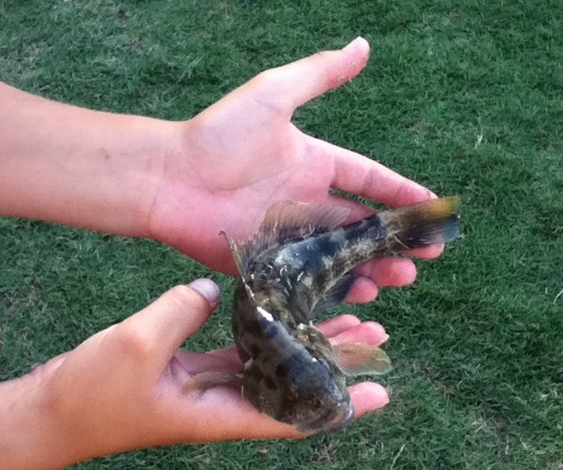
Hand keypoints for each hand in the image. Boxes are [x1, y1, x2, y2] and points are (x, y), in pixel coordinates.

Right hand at [40, 279, 388, 459]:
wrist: (53, 411)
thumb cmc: (93, 394)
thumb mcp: (138, 344)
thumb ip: (184, 310)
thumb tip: (217, 288)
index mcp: (220, 414)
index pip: (294, 415)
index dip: (339, 406)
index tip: (381, 393)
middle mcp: (224, 403)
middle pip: (294, 385)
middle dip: (336, 363)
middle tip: (377, 335)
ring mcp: (209, 385)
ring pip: (273, 363)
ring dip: (308, 343)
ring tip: (349, 317)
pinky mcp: (192, 367)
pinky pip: (241, 349)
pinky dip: (265, 331)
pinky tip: (282, 308)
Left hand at [149, 38, 441, 303]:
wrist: (170, 179)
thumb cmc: (218, 136)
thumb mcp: (272, 95)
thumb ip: (318, 74)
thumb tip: (363, 45)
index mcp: (314, 164)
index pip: (368, 180)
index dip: (400, 193)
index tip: (431, 207)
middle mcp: (307, 202)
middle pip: (361, 226)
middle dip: (395, 240)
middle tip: (425, 257)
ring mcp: (289, 235)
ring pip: (342, 256)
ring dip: (373, 267)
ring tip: (401, 278)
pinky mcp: (270, 262)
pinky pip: (309, 277)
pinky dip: (335, 287)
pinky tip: (359, 293)